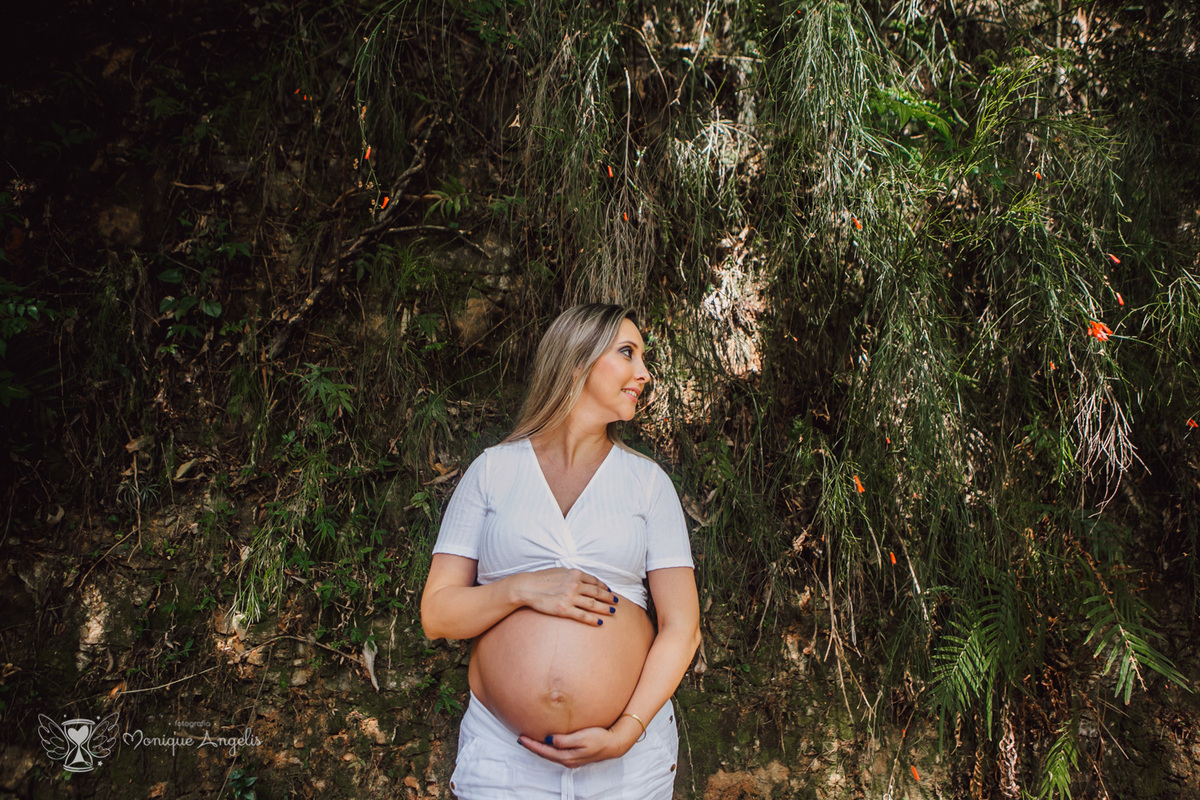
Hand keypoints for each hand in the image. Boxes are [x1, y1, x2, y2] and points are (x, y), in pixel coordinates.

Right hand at [512, 568, 619, 625]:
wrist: (527, 587)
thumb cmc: (542, 578)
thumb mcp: (560, 571)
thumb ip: (573, 575)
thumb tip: (583, 578)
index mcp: (575, 574)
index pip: (594, 581)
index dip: (604, 587)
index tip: (609, 591)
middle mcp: (575, 585)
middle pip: (597, 592)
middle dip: (609, 597)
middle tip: (616, 601)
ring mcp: (570, 598)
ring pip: (593, 604)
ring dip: (605, 608)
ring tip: (612, 611)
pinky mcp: (564, 610)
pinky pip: (583, 615)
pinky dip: (593, 619)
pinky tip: (600, 622)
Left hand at [517, 725, 633, 767]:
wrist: (614, 744)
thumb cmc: (599, 738)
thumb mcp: (582, 737)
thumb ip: (565, 740)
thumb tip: (549, 740)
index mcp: (567, 756)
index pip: (544, 751)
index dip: (532, 744)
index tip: (521, 737)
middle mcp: (567, 760)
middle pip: (545, 754)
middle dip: (533, 746)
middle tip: (521, 738)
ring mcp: (572, 759)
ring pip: (551, 754)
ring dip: (540, 748)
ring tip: (531, 740)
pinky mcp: (576, 755)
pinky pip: (557, 753)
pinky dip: (549, 748)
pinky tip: (548, 743)